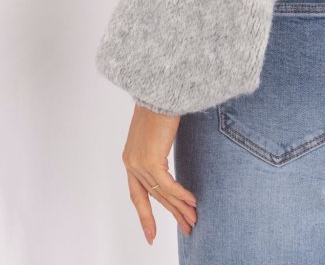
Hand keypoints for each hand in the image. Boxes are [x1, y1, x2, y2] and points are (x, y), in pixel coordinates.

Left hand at [122, 102, 198, 242]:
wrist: (159, 89)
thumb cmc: (160, 103)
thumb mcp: (155, 131)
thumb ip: (158, 148)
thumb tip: (168, 158)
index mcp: (130, 158)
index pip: (137, 195)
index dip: (145, 216)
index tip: (151, 235)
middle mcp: (132, 163)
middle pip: (154, 197)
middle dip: (172, 214)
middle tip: (186, 228)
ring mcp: (139, 163)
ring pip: (163, 194)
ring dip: (180, 208)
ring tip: (193, 220)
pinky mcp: (151, 160)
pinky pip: (168, 185)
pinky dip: (182, 195)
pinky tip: (193, 202)